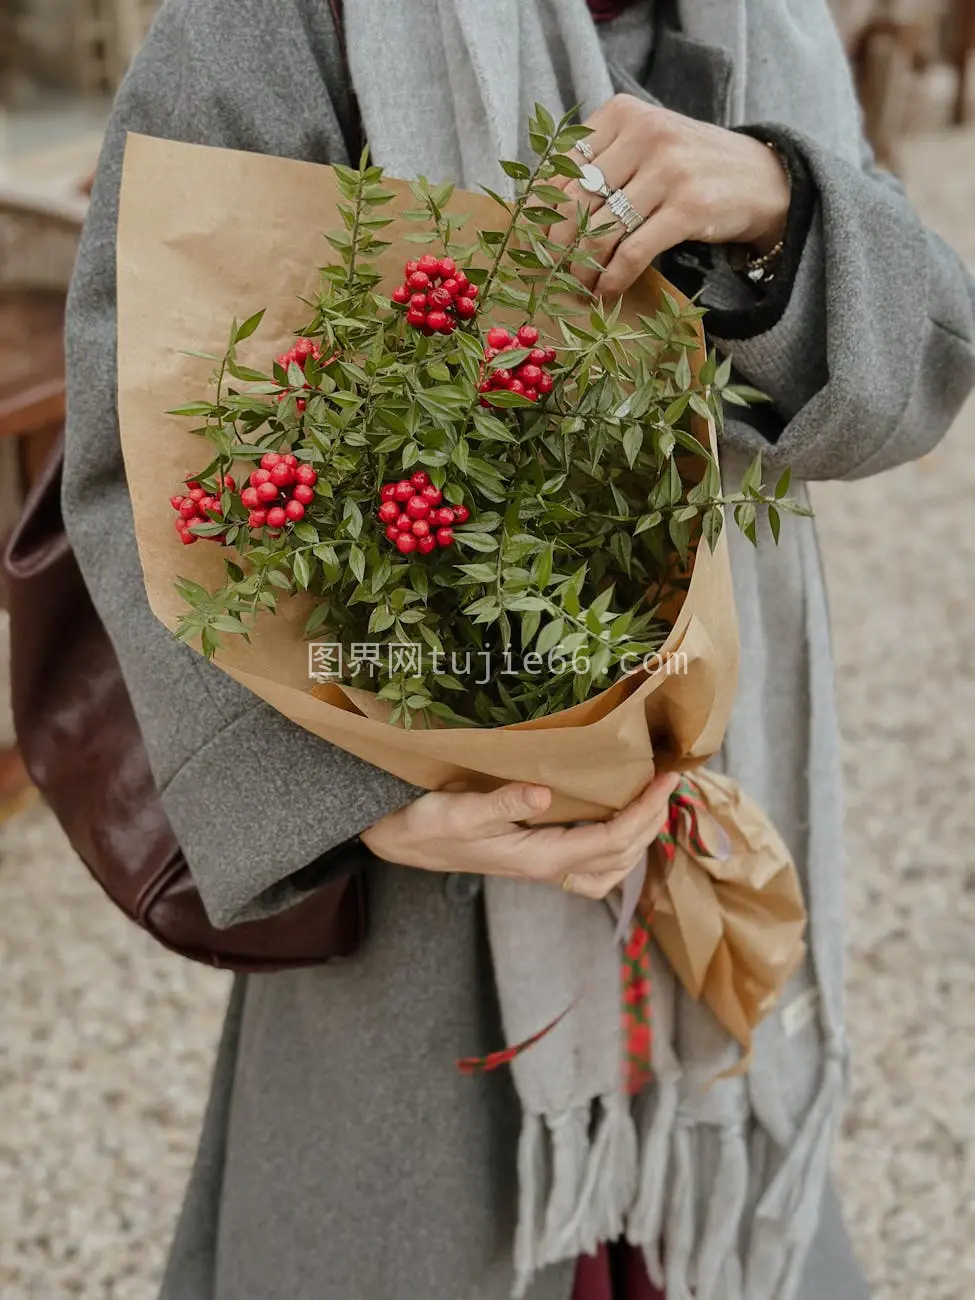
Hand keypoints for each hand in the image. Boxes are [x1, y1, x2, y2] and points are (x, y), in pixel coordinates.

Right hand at [360, 772, 680, 900]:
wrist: (402, 842)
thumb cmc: (427, 824)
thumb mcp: (459, 810)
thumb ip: (501, 804)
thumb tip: (544, 793)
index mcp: (538, 857)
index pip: (609, 841)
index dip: (644, 813)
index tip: (666, 782)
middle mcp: (547, 867)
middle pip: (620, 857)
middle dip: (651, 823)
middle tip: (670, 785)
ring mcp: (544, 867)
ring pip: (611, 869)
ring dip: (639, 840)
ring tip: (653, 804)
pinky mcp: (537, 859)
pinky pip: (594, 865)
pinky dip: (618, 848)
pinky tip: (619, 823)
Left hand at [548, 95, 790, 297]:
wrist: (763, 178)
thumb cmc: (691, 167)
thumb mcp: (645, 147)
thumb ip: (600, 165)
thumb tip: (539, 213)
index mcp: (624, 113)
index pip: (561, 167)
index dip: (539, 212)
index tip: (531, 244)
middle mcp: (645, 134)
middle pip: (575, 201)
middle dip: (555, 247)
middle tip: (551, 274)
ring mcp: (669, 169)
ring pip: (599, 230)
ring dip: (581, 269)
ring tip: (578, 288)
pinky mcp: (689, 207)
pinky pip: (633, 252)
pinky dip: (613, 278)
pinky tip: (607, 291)